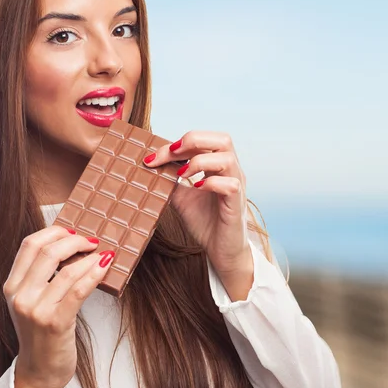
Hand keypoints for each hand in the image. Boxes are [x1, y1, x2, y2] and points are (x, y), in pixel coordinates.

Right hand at [3, 226, 114, 387]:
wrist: (38, 372)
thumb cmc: (40, 335)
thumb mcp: (30, 302)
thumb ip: (40, 277)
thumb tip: (69, 245)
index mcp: (12, 286)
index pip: (29, 245)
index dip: (53, 232)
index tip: (72, 231)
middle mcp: (20, 296)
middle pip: (47, 251)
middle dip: (74, 240)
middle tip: (92, 241)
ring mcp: (36, 310)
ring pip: (66, 269)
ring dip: (89, 257)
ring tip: (103, 254)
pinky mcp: (55, 323)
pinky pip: (78, 289)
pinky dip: (94, 274)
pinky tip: (104, 267)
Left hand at [143, 130, 251, 276]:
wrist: (219, 249)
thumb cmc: (204, 220)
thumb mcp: (181, 196)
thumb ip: (171, 179)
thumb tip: (150, 165)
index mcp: (217, 165)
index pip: (202, 141)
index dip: (175, 145)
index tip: (152, 158)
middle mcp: (230, 171)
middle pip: (222, 139)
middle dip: (193, 141)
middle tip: (171, 154)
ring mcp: (236, 185)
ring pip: (227, 157)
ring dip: (200, 161)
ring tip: (182, 173)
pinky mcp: (237, 204)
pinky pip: (230, 184)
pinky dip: (211, 182)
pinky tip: (195, 188)